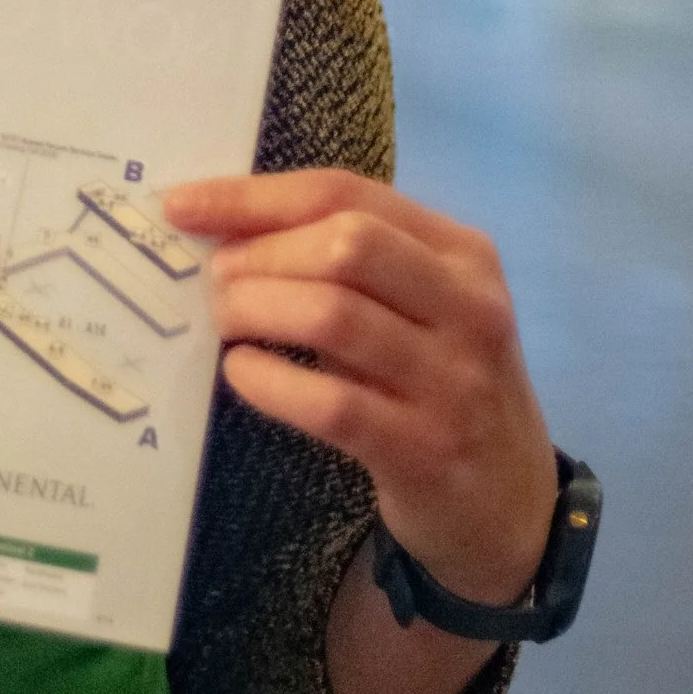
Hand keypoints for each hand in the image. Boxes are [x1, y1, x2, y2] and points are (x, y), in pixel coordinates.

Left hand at [165, 168, 555, 607]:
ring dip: (257, 311)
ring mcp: (452, 380)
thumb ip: (345, 261)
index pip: (347, 195)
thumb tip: (225, 228)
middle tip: (216, 281)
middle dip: (261, 255)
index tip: (183, 205)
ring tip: (226, 323)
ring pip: (334, 317)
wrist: (509, 499)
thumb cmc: (441, 381)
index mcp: (463, 253)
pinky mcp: (425, 449)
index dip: (256, 196)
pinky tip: (244, 373)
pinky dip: (271, 382)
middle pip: (345, 245)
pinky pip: (331, 403)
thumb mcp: (418, 307)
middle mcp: (469, 306)